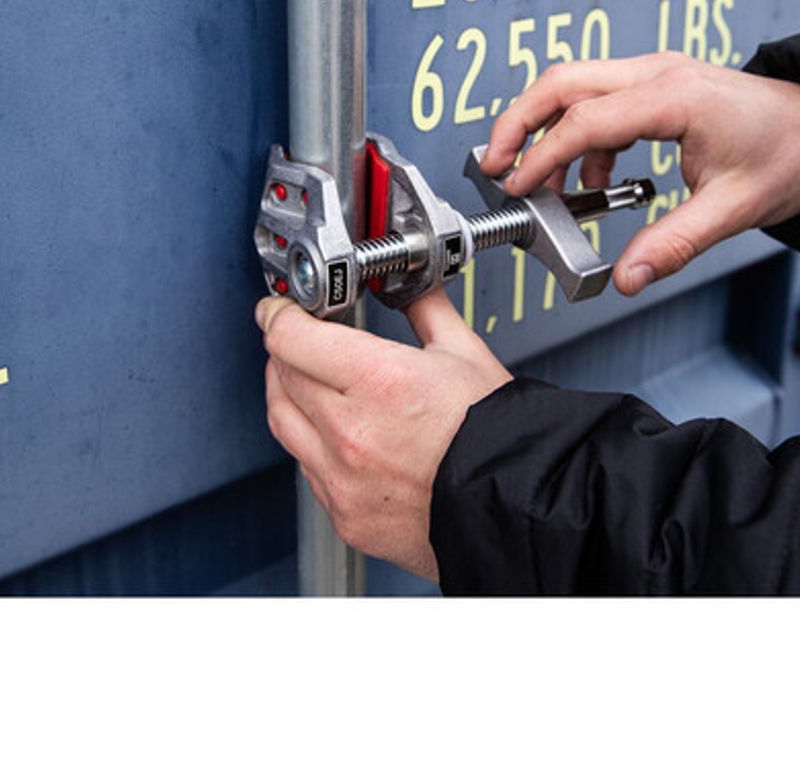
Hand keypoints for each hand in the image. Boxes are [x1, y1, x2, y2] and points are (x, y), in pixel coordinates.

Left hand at [257, 288, 511, 580]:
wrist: (519, 505)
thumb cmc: (499, 435)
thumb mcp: (465, 353)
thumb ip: (426, 309)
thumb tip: (412, 284)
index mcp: (379, 381)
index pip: (292, 338)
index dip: (280, 315)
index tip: (281, 310)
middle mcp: (351, 432)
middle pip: (282, 375)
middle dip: (286, 349)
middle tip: (300, 339)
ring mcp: (343, 479)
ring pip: (282, 422)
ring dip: (286, 393)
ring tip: (307, 380)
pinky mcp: (345, 515)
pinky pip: (306, 468)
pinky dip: (309, 443)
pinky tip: (333, 432)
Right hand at [482, 51, 799, 294]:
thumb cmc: (790, 153)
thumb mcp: (734, 208)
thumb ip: (672, 244)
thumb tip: (625, 277)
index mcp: (674, 97)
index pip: (584, 121)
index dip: (542, 157)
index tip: (517, 186)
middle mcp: (658, 74)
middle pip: (562, 80)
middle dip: (518, 120)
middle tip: (493, 162)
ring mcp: (656, 74)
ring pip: (574, 82)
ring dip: (544, 125)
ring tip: (538, 178)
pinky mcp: (657, 86)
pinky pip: (599, 100)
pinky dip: (580, 135)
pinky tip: (592, 175)